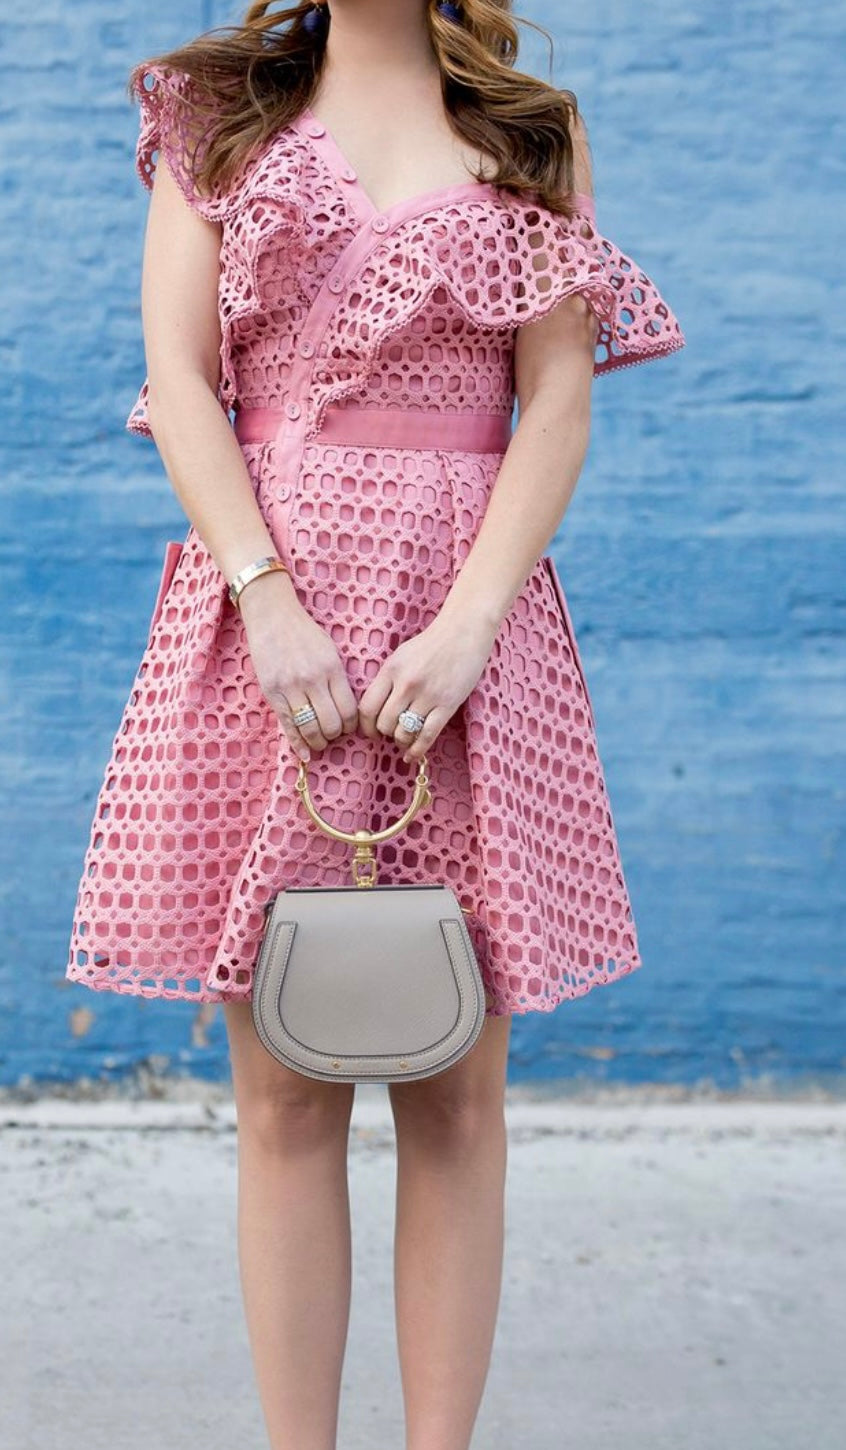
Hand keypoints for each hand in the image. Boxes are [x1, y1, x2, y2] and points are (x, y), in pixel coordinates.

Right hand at [238, 571, 357, 760]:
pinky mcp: (272, 693)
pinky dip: (297, 744)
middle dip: (335, 735)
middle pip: (332, 724)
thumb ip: (338, 680)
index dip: (351, 726)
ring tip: (319, 741)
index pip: (349, 710)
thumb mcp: (330, 652)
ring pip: (310, 729)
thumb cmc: (305, 633)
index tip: (348, 727)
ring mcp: (291, 687)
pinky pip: (287, 725)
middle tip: (333, 734)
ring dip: (318, 742)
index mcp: (332, 669)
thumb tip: (346, 712)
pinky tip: (304, 754)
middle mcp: (312, 680)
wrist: (273, 617)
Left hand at [357, 608, 498, 761]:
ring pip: (404, 732)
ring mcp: (427, 695)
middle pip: (384, 723)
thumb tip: (375, 709)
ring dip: (402, 741)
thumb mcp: (401, 656)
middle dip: (385, 734)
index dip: (366, 726)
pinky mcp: (447, 704)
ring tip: (405, 739)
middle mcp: (406, 684)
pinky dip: (418, 750)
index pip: (367, 708)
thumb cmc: (431, 644)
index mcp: (391, 670)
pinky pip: (427, 735)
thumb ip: (387, 680)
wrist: (464, 631)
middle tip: (391, 734)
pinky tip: (413, 755)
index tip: (371, 732)